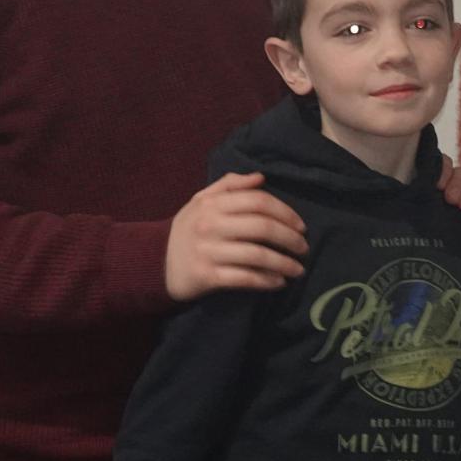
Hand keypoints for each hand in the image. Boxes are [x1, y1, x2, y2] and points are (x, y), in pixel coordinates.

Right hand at [165, 171, 307, 300]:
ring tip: (298, 270)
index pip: (258, 201)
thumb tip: (261, 177)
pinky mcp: (207, 276)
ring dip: (283, 263)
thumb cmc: (187, 228)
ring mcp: (209, 251)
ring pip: (256, 255)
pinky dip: (266, 281)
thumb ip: (229, 185)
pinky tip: (279, 282)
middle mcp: (211, 224)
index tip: (301, 226)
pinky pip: (244, 278)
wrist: (156, 262)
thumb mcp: (202, 200)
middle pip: (262, 227)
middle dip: (289, 238)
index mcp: (213, 203)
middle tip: (304, 248)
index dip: (285, 212)